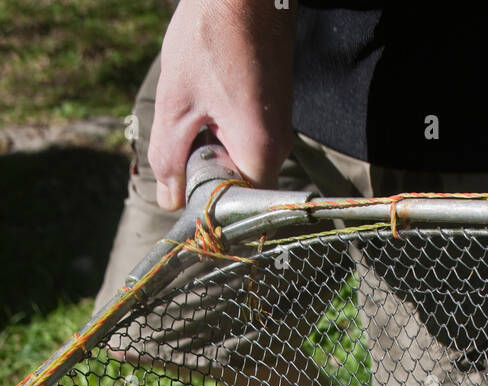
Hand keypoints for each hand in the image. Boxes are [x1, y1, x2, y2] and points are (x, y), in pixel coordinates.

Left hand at [149, 0, 296, 209]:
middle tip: (181, 137)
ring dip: (210, 146)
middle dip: (205, 170)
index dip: (206, 203)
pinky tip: (206, 97)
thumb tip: (169, 201)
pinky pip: (246, 137)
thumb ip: (169, 158)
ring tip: (193, 108)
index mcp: (259, 152)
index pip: (236, 206)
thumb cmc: (211, 37)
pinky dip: (220, 127)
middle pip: (238, 184)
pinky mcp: (274, 108)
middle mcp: (279, 146)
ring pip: (239, 159)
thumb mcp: (177, 103)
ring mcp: (279, 127)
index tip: (181, 185)